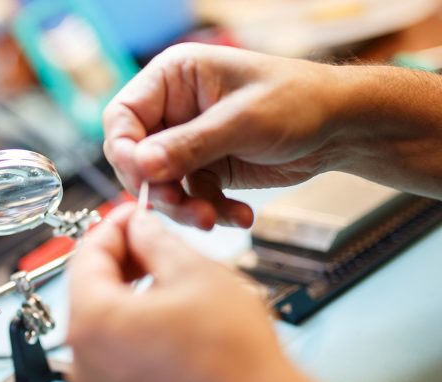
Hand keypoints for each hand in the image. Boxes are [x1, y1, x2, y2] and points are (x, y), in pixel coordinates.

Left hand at [67, 203, 414, 381]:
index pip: (87, 255)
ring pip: (106, 322)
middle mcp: (87, 361)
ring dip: (128, 291)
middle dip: (120, 258)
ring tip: (165, 274)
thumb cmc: (234, 357)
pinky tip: (168, 314)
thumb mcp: (195, 272)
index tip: (133, 212)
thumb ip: (156, 240)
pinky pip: (119, 353)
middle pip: (90, 290)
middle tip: (151, 238)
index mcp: (93, 322)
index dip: (113, 225)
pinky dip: (135, 326)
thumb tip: (140, 227)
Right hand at [103, 44, 441, 227]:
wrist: (342, 127)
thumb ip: (189, 145)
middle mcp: (174, 109)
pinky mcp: (206, 169)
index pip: (124, 115)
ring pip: (162, 185)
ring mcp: (188, 142)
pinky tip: (240, 217)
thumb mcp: (242, 121)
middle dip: (158, 186)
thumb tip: (141, 165)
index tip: (140, 176)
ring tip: (212, 219)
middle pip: (136, 156)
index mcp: (173, 78)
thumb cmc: (299, 101)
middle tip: (179, 206)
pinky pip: (191, 198)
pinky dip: (211, 211)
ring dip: (185, 207)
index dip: (124, 148)